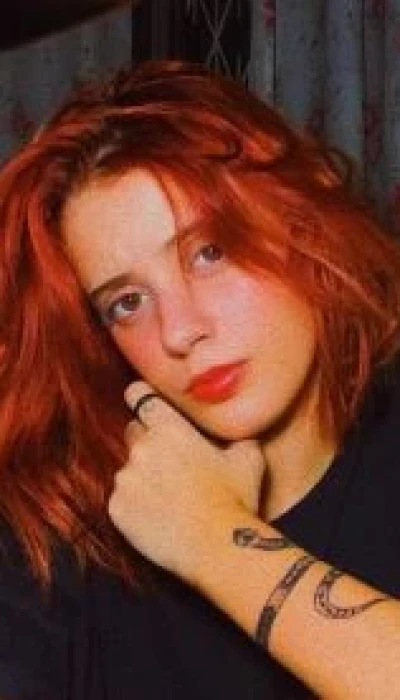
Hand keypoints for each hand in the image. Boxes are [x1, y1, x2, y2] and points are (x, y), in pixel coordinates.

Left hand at [108, 381, 265, 582]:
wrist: (218, 548)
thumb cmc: (236, 499)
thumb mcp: (248, 457)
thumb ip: (234, 436)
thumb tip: (236, 432)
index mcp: (169, 428)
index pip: (139, 395)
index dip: (141, 397)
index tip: (144, 403)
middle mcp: (140, 448)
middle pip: (133, 433)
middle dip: (148, 443)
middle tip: (171, 464)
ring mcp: (125, 480)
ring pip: (128, 469)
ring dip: (142, 477)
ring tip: (170, 498)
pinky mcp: (116, 509)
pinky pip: (122, 500)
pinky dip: (135, 505)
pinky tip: (160, 517)